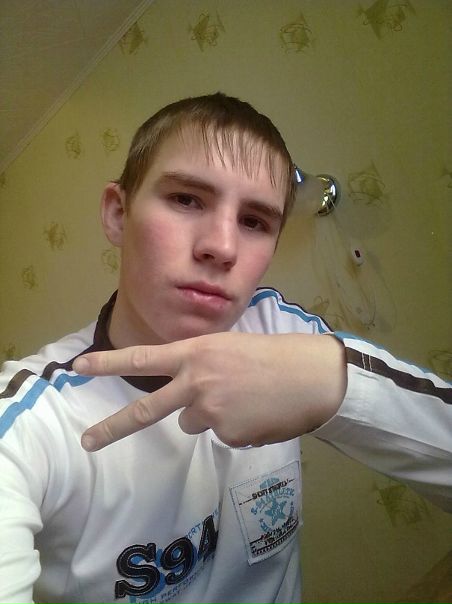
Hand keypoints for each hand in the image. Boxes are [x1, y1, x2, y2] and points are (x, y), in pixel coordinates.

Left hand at [73, 332, 346, 450]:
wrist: (313, 376)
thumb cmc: (275, 356)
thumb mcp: (230, 349)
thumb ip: (201, 368)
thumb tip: (189, 402)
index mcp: (197, 352)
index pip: (143, 358)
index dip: (110, 363)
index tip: (79, 368)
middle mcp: (196, 382)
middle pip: (147, 409)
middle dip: (113, 427)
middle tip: (87, 442)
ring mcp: (211, 411)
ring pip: (195, 422)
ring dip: (212, 416)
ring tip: (246, 400)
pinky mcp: (228, 435)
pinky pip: (223, 435)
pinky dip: (237, 428)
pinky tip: (258, 414)